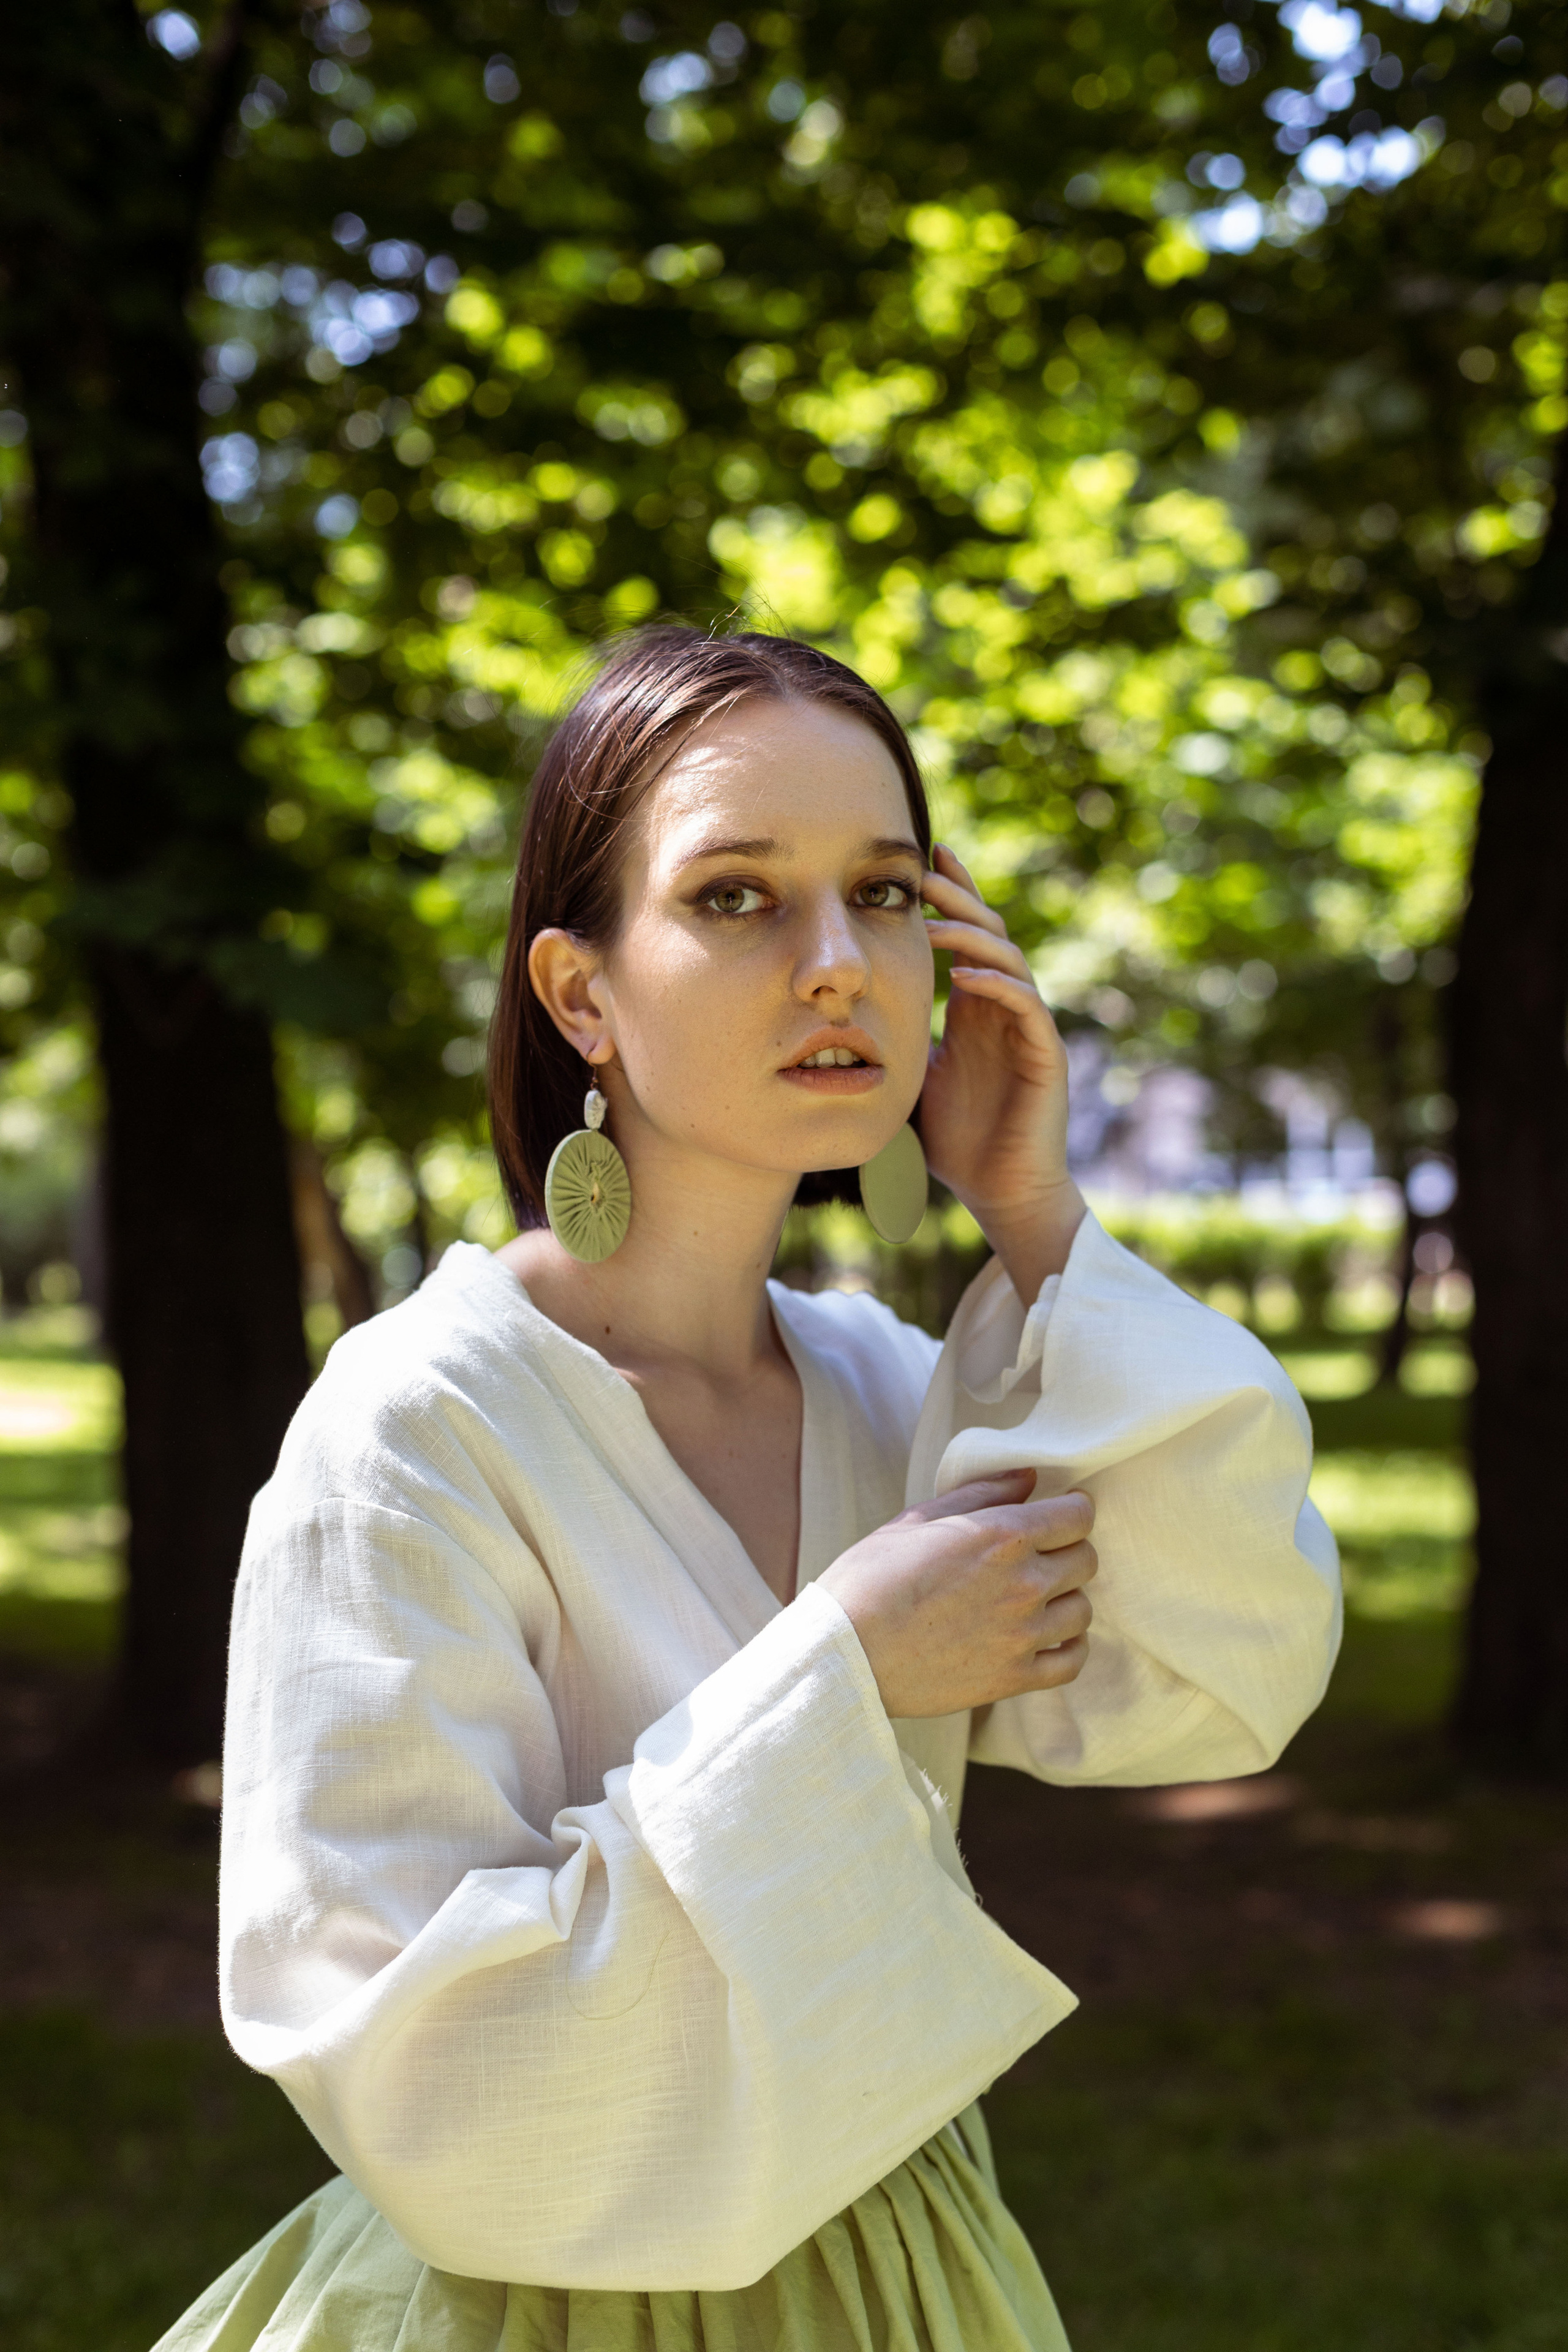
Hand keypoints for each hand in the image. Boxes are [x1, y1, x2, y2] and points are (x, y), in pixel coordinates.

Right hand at [819, 1470, 1095, 1718]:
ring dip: (1065, 1599)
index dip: (1073, 1510)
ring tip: (1037, 1598)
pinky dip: (1068, 1646)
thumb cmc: (869, 1579)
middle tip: (1041, 1554)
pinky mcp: (1014, 1678)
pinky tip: (1048, 1637)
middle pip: (1086, 1560)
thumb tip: (1029, 1478)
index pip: (1077, 1516)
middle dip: (1068, 1550)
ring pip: (1082, 1610)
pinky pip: (1071, 1661)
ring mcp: (1023, 1635)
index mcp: (1002, 1536)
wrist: (844, 1653)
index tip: (1062, 1513)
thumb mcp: (917, 1519)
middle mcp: (1024, 1583)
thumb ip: (981, 1494)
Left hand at [918, 843, 1085, 1301]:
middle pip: (990, 934)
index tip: (920, 862)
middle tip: (926, 871)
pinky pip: (1026, 1006)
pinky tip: (966, 978)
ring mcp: (1027, 1029)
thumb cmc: (957, 1142)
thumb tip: (833, 1024)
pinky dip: (998, 985)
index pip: (965, 939)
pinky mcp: (1045, 1054)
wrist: (1000, 1192)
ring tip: (938, 920)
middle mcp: (1003, 1010)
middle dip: (959, 899)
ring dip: (974, 936)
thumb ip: (891, 1044)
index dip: (949, 898)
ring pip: (1009, 960)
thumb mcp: (910, 1080)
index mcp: (974, 1010)